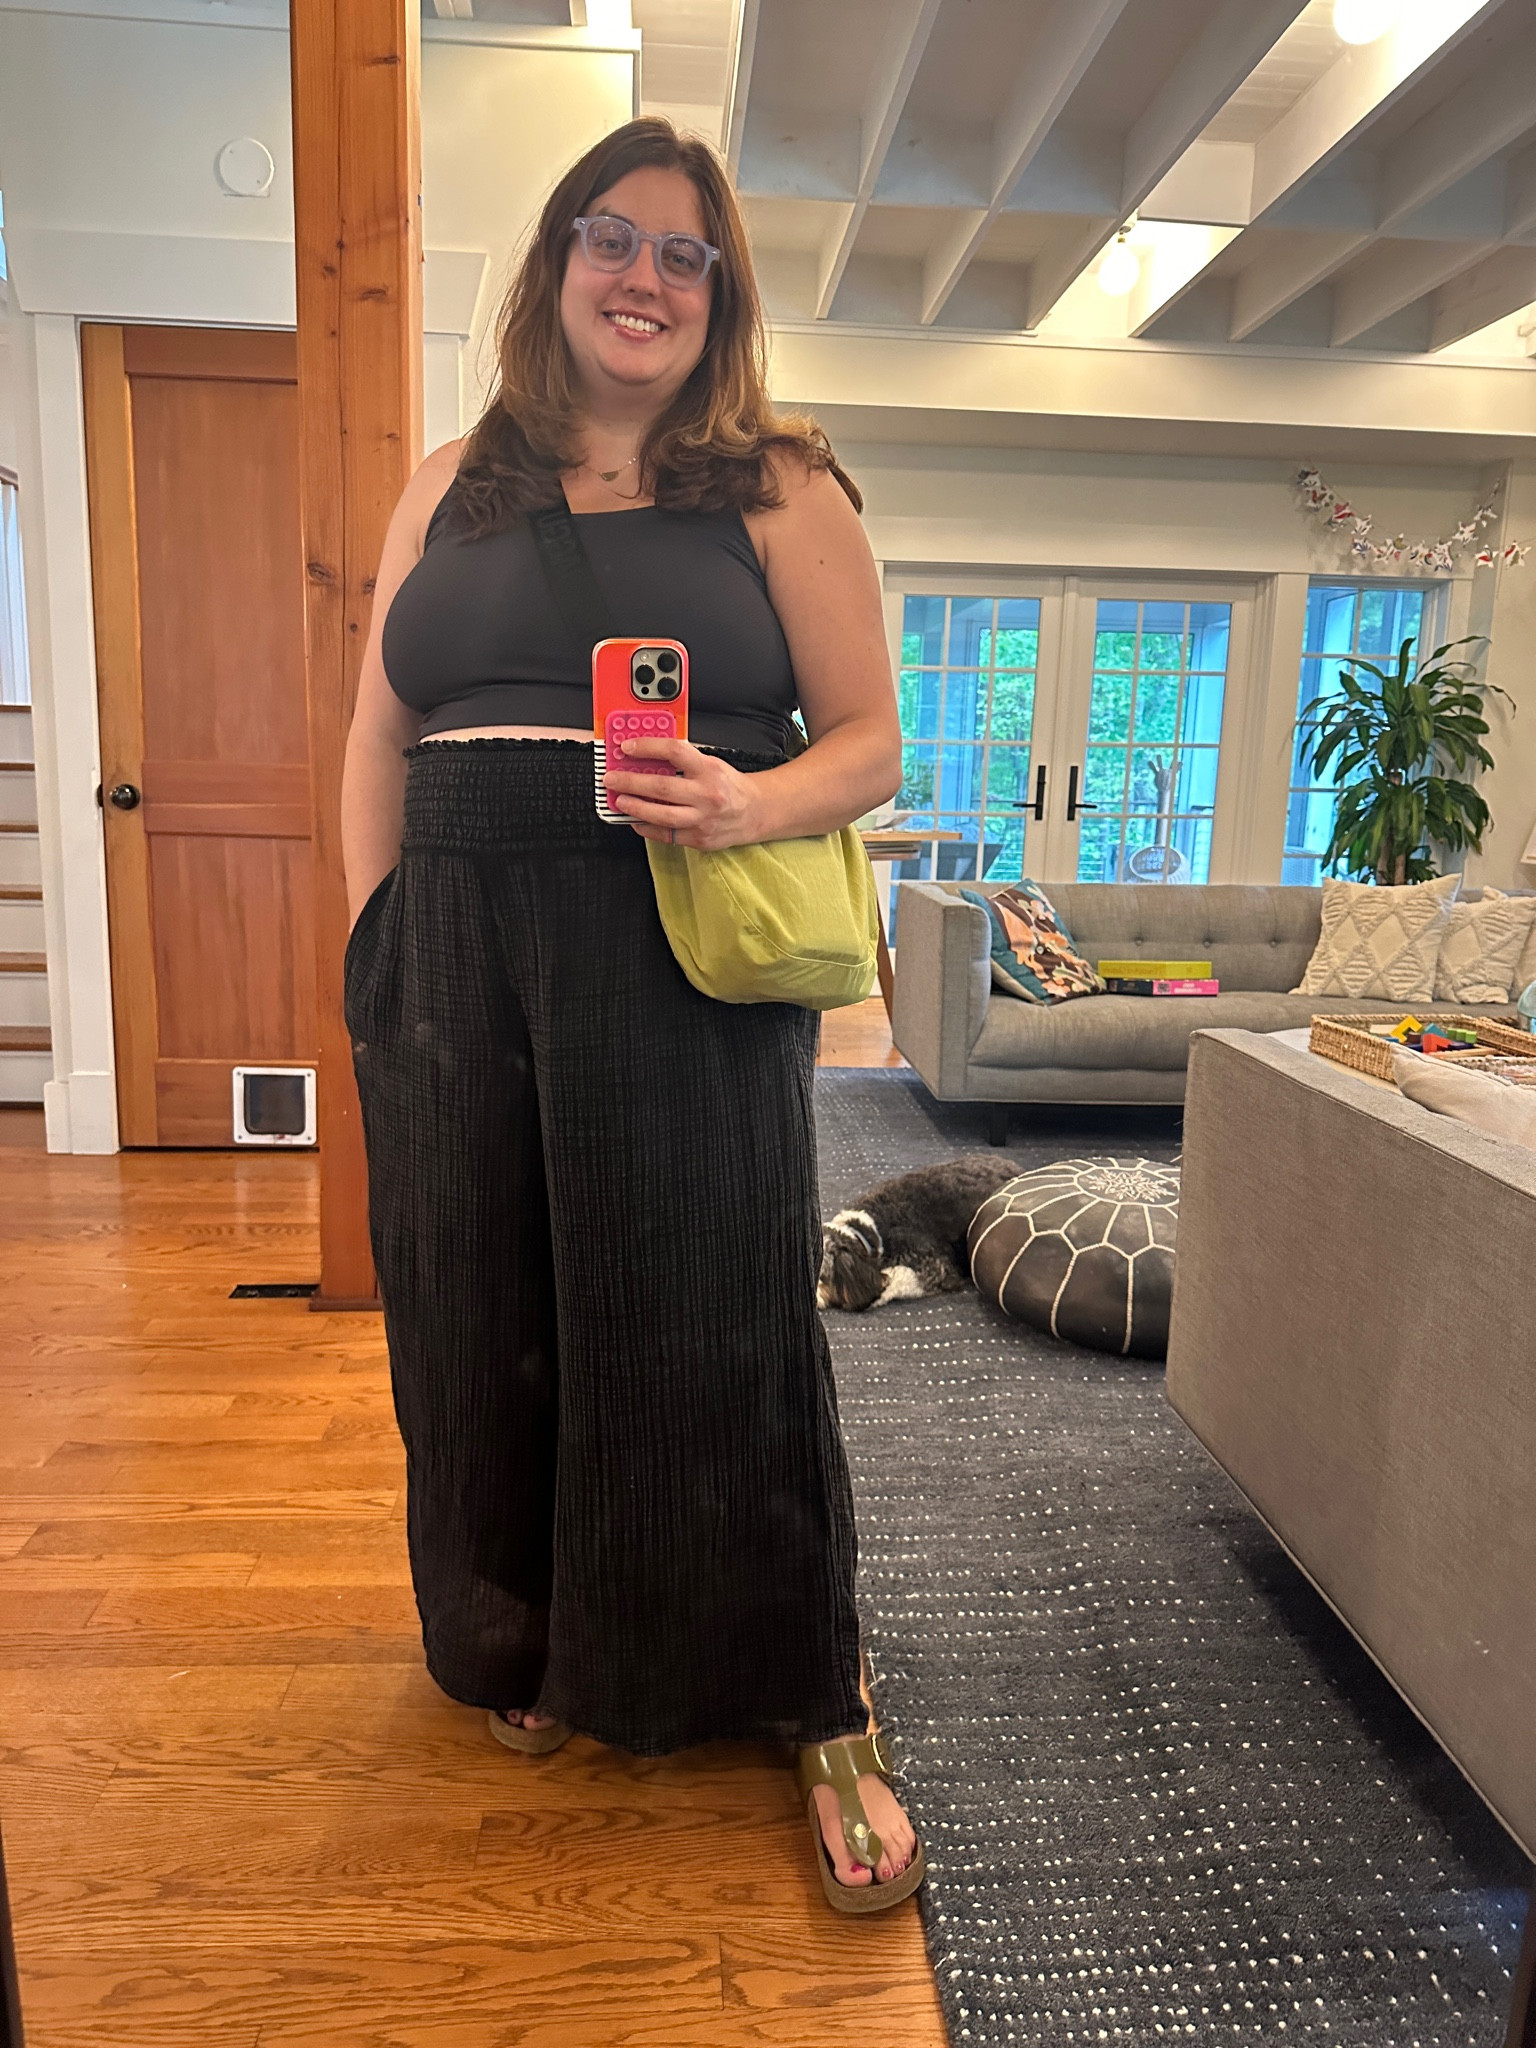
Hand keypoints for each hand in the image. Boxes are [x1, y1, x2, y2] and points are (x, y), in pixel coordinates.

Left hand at [603, 736, 764, 850]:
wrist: (755, 812)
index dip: (647, 747)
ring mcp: (703, 819)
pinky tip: (636, 820)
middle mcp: (707, 795)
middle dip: (630, 782)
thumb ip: (683, 761)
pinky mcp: (700, 839)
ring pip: (662, 815)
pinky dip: (647, 828)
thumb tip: (646, 758)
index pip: (674, 752)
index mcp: (709, 770)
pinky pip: (667, 835)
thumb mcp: (711, 764)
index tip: (628, 748)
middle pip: (661, 787)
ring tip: (619, 801)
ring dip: (635, 807)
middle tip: (612, 779)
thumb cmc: (729, 786)